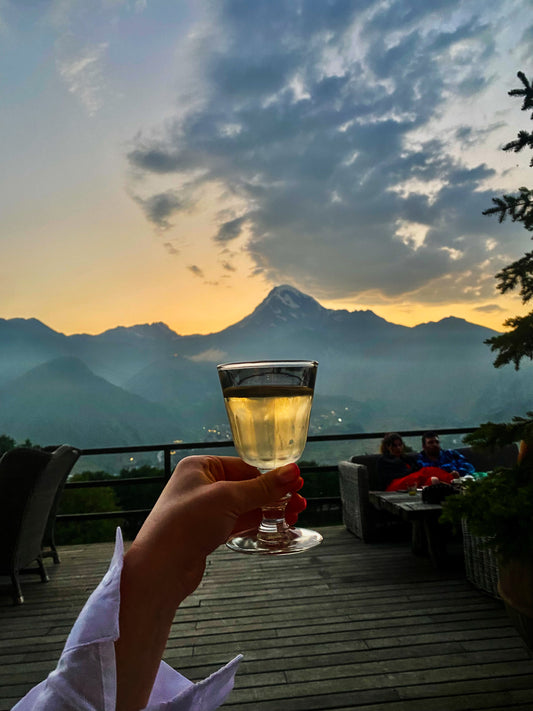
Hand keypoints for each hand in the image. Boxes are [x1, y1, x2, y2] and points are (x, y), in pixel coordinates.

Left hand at [116, 455, 305, 710]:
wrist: (160, 568)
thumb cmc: (187, 524)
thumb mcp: (228, 499)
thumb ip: (262, 487)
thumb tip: (293, 471)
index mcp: (200, 467)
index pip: (244, 466)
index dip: (271, 475)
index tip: (296, 482)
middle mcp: (200, 485)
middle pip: (246, 485)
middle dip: (274, 494)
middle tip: (299, 503)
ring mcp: (204, 510)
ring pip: (244, 506)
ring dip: (268, 509)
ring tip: (293, 515)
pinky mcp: (207, 532)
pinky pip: (238, 522)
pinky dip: (256, 523)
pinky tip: (275, 525)